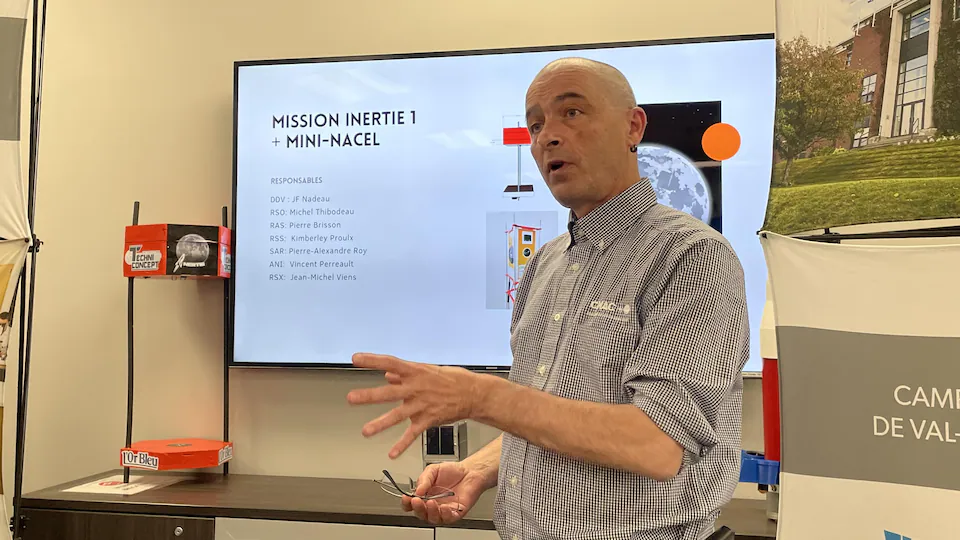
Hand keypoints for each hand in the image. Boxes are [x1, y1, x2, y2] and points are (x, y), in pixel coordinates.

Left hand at [346, 353, 483, 457]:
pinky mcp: (428, 420)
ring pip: (397, 415)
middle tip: (351, 398)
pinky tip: (391, 453)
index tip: (355, 359)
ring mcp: (421, 405)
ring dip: (381, 423)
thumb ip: (405, 374)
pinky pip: (412, 434)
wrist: (473, 394)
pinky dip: (402, 445)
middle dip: (369, 396)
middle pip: (389, 392)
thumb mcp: (428, 370)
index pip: (389, 362)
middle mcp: (416, 388)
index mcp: (415, 372)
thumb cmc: (451, 379)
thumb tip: (387, 374)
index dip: (372, 360)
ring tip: (365, 431)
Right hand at [402, 462, 486, 524]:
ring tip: (431, 503)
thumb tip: (417, 490)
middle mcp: (433, 505)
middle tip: (417, 501)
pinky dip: (445, 515)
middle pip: (420, 514)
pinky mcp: (455, 513)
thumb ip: (424, 479)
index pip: (411, 505)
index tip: (406, 498)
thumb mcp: (433, 470)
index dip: (406, 504)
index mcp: (425, 496)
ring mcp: (443, 510)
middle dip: (417, 508)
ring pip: (433, 518)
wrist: (469, 472)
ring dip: (430, 512)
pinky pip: (448, 518)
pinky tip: (445, 507)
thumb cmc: (452, 472)